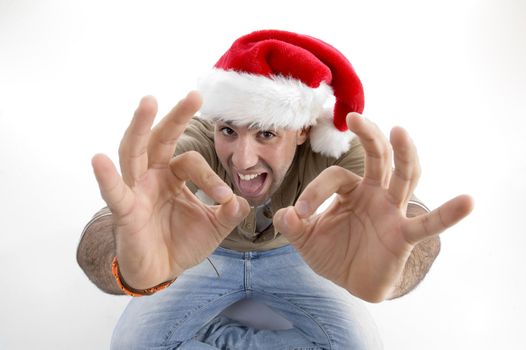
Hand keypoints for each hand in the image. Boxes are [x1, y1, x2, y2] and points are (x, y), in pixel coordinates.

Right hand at [92, 92, 248, 288]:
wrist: (161, 271)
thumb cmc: (182, 243)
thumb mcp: (214, 227)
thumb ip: (230, 213)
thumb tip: (241, 201)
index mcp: (173, 175)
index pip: (192, 162)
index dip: (211, 176)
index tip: (225, 197)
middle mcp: (153, 176)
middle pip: (160, 139)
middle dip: (176, 117)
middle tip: (195, 95)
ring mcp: (136, 190)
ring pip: (134, 152)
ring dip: (139, 127)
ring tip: (148, 102)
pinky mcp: (124, 211)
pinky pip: (114, 193)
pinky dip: (106, 178)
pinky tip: (99, 159)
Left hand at [273, 113, 473, 301]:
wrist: (353, 282)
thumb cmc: (334, 254)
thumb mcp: (306, 240)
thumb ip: (293, 226)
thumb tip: (284, 214)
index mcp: (351, 190)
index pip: (335, 177)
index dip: (315, 191)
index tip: (300, 214)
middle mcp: (375, 193)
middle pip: (378, 158)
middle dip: (369, 136)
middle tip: (354, 115)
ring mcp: (392, 211)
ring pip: (404, 176)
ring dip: (404, 154)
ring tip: (400, 131)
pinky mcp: (404, 234)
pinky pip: (429, 223)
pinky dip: (449, 213)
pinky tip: (468, 201)